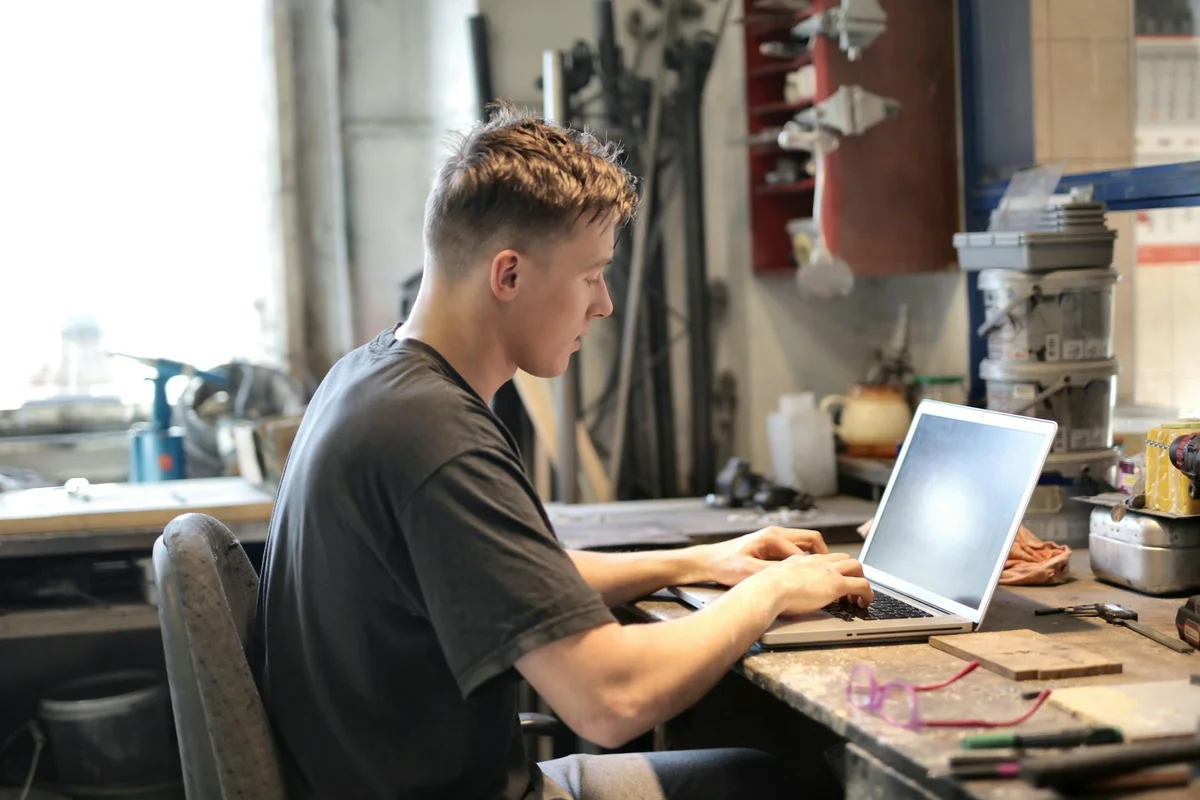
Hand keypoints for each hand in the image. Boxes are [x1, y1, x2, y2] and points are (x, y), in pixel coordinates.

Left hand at [702, 526, 829, 587]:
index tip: (822, 582)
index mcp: (772, 537)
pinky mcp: (770, 545)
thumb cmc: (724, 564)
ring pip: (804, 544)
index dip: (815, 567)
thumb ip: (772, 573)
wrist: (707, 561)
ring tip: (819, 575)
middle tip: (830, 572)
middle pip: (811, 539)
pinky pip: (794, 549)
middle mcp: (775, 533)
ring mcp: (773, 538)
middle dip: (823, 555)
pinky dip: (802, 559)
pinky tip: (801, 575)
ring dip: (813, 557)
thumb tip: (793, 577)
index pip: (805, 551)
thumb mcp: (748, 572)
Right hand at [757, 553, 873, 617]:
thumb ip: (781, 582)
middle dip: (852, 571)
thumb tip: (777, 592)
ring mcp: (829, 571)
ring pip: (857, 566)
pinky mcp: (837, 584)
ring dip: (862, 580)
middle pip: (845, 558)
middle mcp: (818, 562)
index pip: (825, 558)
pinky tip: (865, 603)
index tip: (834, 579)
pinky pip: (862, 585)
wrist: (768, 589)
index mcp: (803, 561)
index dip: (834, 568)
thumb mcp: (774, 581)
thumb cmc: (765, 589)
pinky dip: (868, 594)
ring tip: (859, 597)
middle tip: (850, 588)